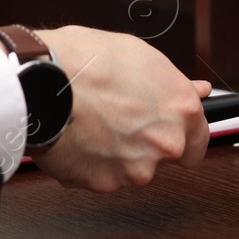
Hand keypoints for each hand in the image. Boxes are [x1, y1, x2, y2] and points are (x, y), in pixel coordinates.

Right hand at [31, 25, 212, 192]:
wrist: (39, 81)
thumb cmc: (84, 59)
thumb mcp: (136, 54)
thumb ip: (170, 81)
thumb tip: (197, 90)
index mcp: (180, 109)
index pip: (199, 141)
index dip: (181, 135)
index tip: (168, 131)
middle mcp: (165, 143)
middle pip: (163, 157)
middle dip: (144, 143)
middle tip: (115, 116)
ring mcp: (135, 169)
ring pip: (130, 169)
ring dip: (114, 153)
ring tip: (88, 120)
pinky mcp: (103, 184)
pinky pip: (99, 176)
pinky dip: (89, 162)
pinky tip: (75, 135)